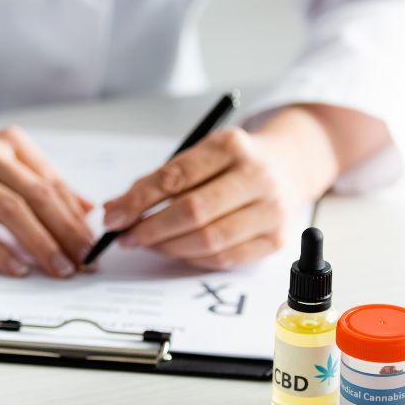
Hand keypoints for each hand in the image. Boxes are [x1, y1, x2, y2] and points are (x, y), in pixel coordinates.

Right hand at [0, 119, 94, 277]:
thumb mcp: (0, 165)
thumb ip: (42, 184)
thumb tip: (86, 210)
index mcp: (11, 144)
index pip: (54, 184)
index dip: (77, 218)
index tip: (94, 247)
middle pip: (39, 196)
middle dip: (67, 233)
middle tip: (84, 262)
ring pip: (12, 210)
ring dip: (41, 244)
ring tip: (59, 269)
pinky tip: (17, 268)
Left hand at [101, 126, 301, 269]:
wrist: (290, 167)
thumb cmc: (235, 163)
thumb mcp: (202, 155)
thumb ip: (160, 180)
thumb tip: (115, 211)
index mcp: (232, 146)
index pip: (175, 177)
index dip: (138, 201)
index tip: (114, 217)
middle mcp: (257, 176)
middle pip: (193, 211)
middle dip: (150, 229)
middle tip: (127, 237)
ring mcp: (271, 210)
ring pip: (208, 240)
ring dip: (169, 248)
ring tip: (150, 244)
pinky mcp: (275, 239)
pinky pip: (224, 259)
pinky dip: (193, 258)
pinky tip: (178, 251)